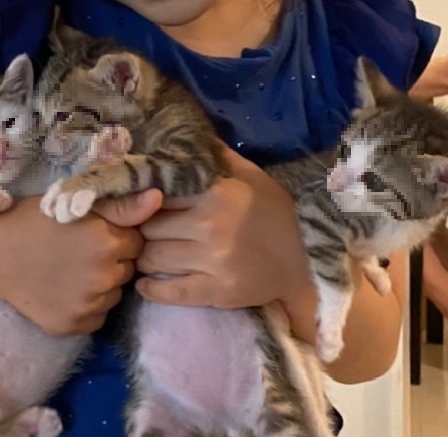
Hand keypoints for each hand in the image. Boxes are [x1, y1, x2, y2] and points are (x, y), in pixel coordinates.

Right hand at [0, 189, 161, 335]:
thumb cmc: (29, 222)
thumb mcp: (73, 203)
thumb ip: (121, 205)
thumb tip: (160, 198)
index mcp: (107, 241)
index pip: (137, 241)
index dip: (118, 236)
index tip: (95, 234)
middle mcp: (105, 276)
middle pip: (128, 269)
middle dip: (112, 260)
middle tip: (80, 253)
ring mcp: (90, 305)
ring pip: (114, 293)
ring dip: (102, 285)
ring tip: (71, 272)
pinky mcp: (74, 326)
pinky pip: (97, 316)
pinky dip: (87, 306)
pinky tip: (65, 291)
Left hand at [135, 146, 317, 320]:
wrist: (306, 260)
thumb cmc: (275, 214)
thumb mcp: (251, 176)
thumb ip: (217, 157)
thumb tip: (186, 134)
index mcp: (216, 193)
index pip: (159, 195)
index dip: (146, 202)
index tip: (141, 207)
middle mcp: (211, 225)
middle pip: (150, 229)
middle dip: (143, 231)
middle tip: (141, 234)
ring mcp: (214, 261)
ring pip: (153, 258)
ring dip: (145, 258)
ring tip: (145, 255)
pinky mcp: (218, 292)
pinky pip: (170, 292)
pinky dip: (151, 289)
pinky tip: (144, 284)